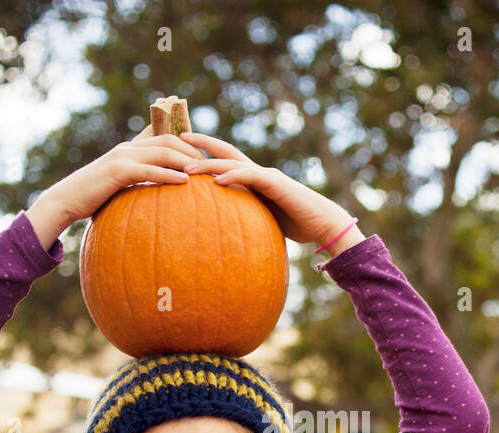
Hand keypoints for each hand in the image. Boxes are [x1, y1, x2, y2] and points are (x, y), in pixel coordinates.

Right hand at [25, 124, 201, 249]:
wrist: (67, 201)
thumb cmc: (94, 197)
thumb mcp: (119, 185)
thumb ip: (138, 181)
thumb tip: (156, 189)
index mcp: (130, 149)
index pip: (164, 137)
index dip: (186, 144)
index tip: (205, 157)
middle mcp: (128, 148)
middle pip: (169, 140)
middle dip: (192, 151)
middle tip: (211, 164)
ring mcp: (122, 157)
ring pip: (162, 151)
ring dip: (185, 160)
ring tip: (202, 171)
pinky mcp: (118, 171)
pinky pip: (149, 170)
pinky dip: (168, 174)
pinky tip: (184, 182)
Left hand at [175, 131, 361, 251]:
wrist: (322, 223)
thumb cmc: (295, 224)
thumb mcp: (262, 220)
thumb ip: (244, 216)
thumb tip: (224, 230)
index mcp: (254, 178)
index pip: (225, 159)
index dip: (204, 152)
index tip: (180, 149)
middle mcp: (258, 171)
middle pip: (225, 151)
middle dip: (201, 143)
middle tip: (175, 137)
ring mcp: (267, 176)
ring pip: (233, 162)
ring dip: (209, 163)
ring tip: (187, 165)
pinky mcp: (276, 184)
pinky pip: (251, 176)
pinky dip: (233, 176)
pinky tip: (216, 179)